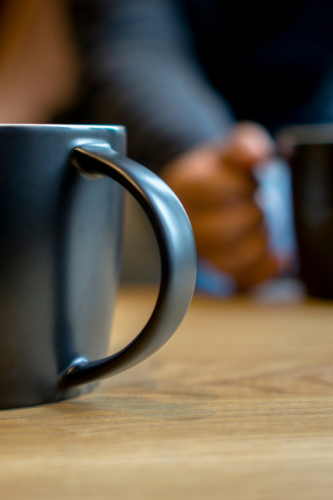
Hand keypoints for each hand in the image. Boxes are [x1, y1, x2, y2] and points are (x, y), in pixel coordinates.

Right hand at [161, 122, 277, 288]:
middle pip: (222, 230)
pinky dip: (263, 269)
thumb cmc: (217, 172)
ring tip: (261, 228)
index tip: (249, 182)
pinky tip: (275, 254)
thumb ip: (245, 144)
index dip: (242, 187)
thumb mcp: (229, 148)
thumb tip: (258, 156)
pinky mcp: (215, 269)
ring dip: (257, 243)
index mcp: (186, 187)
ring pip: (229, 260)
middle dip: (252, 215)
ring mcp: (198, 250)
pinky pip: (239, 279)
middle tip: (258, 205)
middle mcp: (185, 222)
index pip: (215, 191)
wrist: (199, 195)